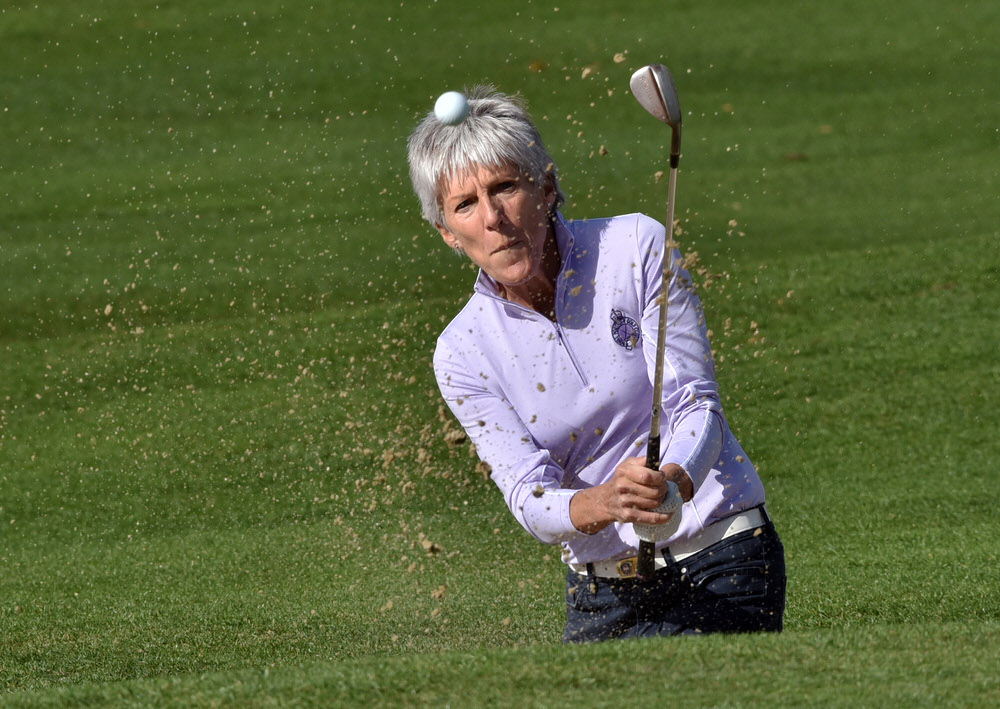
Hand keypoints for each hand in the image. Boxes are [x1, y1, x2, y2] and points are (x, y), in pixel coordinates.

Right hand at [570, 457, 691, 533]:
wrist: (605, 500)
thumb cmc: (621, 480)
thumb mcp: (627, 466)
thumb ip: (641, 461)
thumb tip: (655, 460)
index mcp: (623, 472)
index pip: (648, 476)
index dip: (660, 477)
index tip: (662, 478)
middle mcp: (622, 486)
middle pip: (654, 491)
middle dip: (664, 489)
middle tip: (663, 488)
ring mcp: (624, 502)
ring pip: (654, 503)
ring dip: (662, 500)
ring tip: (660, 497)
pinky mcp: (627, 516)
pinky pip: (651, 518)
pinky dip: (663, 517)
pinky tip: (669, 514)